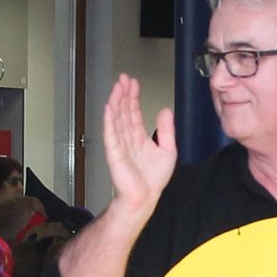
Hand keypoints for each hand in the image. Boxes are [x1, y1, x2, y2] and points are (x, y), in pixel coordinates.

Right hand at [98, 76, 177, 216]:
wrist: (145, 198)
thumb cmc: (153, 179)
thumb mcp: (168, 150)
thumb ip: (167, 130)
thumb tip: (165, 109)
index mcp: (139, 136)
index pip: (134, 111)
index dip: (133, 96)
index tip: (133, 82)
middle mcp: (128, 137)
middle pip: (123, 111)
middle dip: (123, 94)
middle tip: (123, 78)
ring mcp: (120, 144)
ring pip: (117, 118)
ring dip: (116, 102)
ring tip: (117, 86)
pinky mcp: (114, 153)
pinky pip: (111, 133)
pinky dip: (109, 120)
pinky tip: (109, 107)